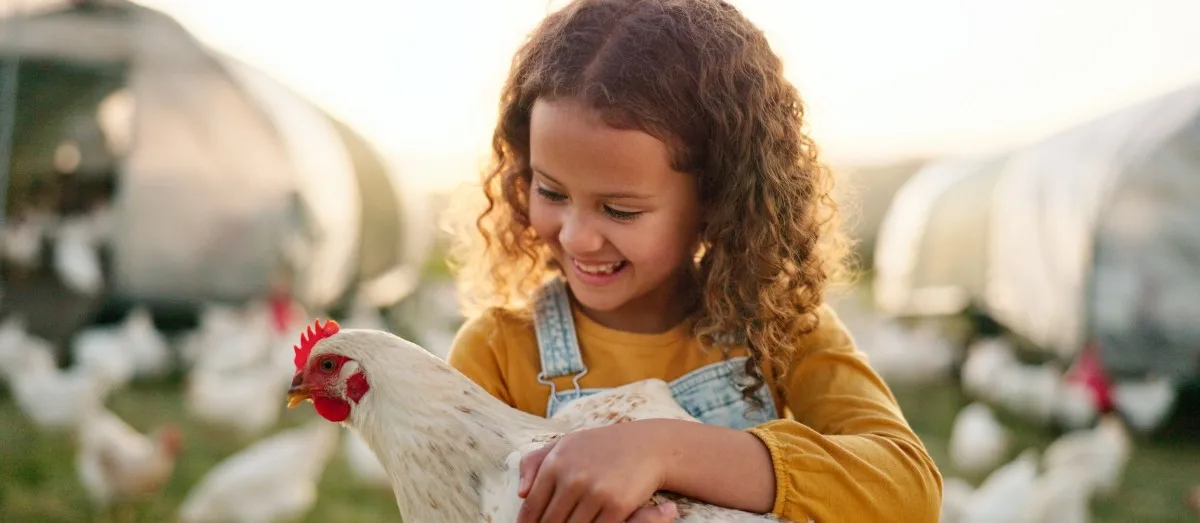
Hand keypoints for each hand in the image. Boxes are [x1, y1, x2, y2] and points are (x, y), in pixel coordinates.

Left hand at [517, 421, 675, 522]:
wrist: (648, 445)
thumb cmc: (602, 446)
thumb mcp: (566, 444)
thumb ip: (536, 462)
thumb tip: (521, 492)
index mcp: (556, 463)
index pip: (532, 506)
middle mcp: (573, 477)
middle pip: (550, 521)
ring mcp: (595, 492)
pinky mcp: (617, 505)